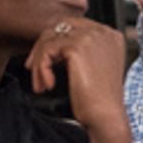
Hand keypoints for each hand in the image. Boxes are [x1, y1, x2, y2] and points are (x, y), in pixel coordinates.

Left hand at [23, 17, 128, 131]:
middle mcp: (103, 32)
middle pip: (60, 27)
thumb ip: (80, 51)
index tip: (43, 62)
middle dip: (42, 48)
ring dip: (39, 62)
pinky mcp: (78, 47)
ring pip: (50, 38)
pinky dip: (41, 69)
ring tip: (40, 83)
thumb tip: (51, 44)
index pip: (74, 26)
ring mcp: (91, 37)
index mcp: (110, 35)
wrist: (106, 116)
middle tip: (32, 69)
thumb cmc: (99, 100)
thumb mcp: (93, 68)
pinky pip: (47, 50)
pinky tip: (48, 86)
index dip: (54, 43)